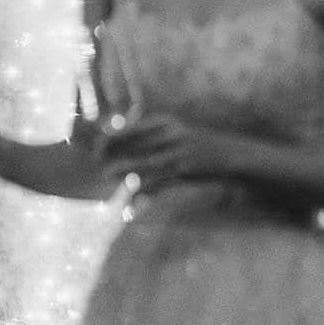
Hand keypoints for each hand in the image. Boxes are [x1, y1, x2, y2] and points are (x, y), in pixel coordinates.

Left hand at [96, 114, 237, 192]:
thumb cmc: (197, 145)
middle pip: (134, 146)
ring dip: (124, 174)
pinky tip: (131, 202)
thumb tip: (123, 137)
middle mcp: (170, 134)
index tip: (93, 148)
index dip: (111, 138)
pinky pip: (159, 182)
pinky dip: (145, 193)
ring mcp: (178, 152)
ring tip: (105, 182)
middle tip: (94, 167)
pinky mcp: (185, 170)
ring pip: (144, 165)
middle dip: (113, 157)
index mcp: (165, 122)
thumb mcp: (175, 133)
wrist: (230, 155)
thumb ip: (151, 135)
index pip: (131, 128)